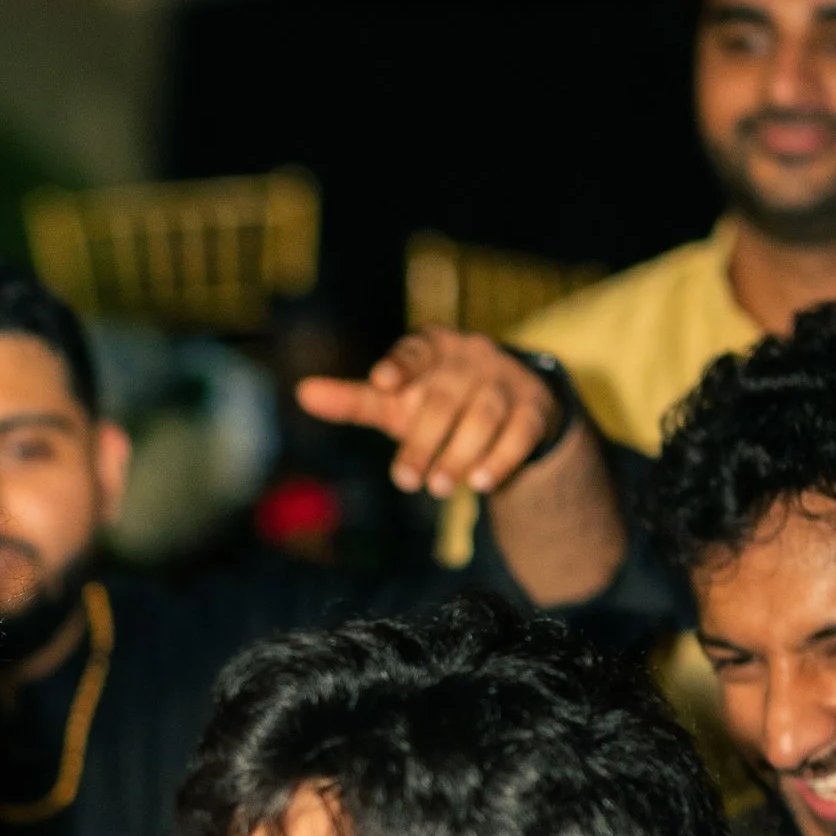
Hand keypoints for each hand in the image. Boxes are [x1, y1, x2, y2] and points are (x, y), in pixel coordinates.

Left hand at [297, 329, 567, 499]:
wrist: (506, 408)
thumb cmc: (435, 400)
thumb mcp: (395, 400)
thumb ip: (354, 399)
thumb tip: (302, 393)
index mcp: (433, 346)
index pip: (415, 349)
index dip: (400, 365)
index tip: (380, 383)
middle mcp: (472, 356)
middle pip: (446, 398)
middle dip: (424, 441)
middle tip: (405, 483)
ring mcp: (506, 379)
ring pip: (485, 415)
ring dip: (461, 454)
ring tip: (439, 488)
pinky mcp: (534, 408)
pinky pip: (520, 432)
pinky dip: (502, 458)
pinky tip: (482, 483)